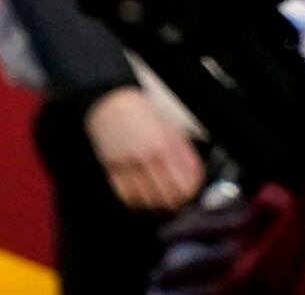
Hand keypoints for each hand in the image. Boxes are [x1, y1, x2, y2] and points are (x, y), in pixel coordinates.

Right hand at [85, 84, 209, 215]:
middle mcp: (146, 157)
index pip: (184, 184)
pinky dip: (135, 201)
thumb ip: (182, 151)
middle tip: (176, 200)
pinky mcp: (111, 168)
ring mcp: (128, 164)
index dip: (190, 193)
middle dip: (175, 202)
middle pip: (167, 197)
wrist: (109, 101)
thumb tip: (195, 175)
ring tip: (159, 200)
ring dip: (155, 204)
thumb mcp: (168, 126)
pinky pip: (126, 196)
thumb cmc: (141, 112)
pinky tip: (140, 196)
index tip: (190, 193)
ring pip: (146, 201)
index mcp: (164, 145)